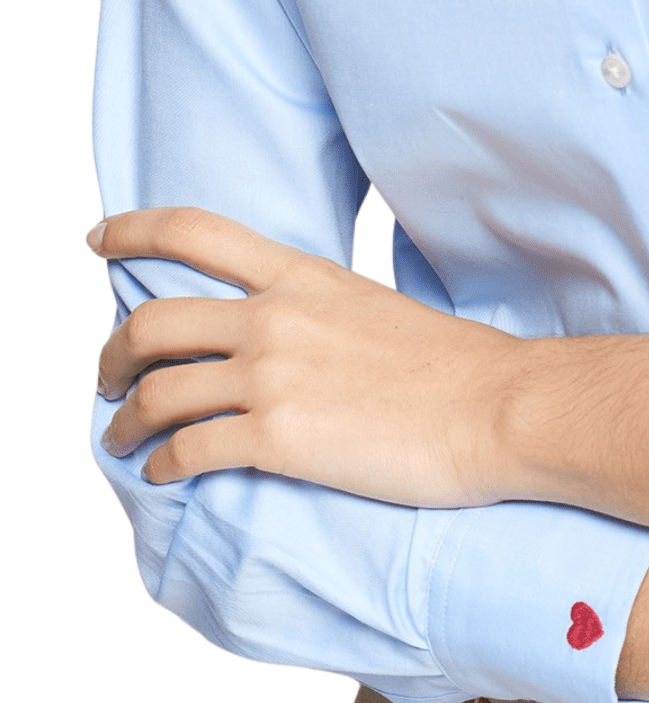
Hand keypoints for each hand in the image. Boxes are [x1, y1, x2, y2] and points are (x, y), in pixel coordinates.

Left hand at [91, 207, 515, 503]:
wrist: (495, 407)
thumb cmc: (452, 366)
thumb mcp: (370, 306)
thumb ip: (313, 310)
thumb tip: (279, 333)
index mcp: (302, 276)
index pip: (196, 232)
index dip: (134, 230)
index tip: (99, 239)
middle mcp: (276, 318)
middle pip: (154, 321)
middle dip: (113, 353)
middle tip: (107, 376)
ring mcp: (274, 377)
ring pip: (158, 391)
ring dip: (124, 417)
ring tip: (120, 435)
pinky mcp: (278, 440)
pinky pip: (187, 451)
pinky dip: (160, 464)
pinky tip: (162, 473)